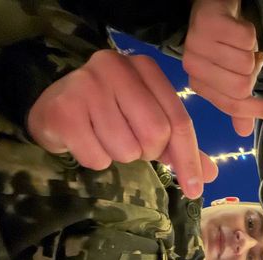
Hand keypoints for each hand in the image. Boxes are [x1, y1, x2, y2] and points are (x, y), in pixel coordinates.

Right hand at [27, 49, 216, 198]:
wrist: (52, 110)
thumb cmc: (108, 115)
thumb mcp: (146, 121)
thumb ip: (178, 145)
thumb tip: (210, 175)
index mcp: (144, 68)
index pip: (179, 121)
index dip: (189, 159)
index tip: (195, 189)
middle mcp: (116, 66)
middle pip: (156, 135)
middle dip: (147, 152)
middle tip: (129, 144)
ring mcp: (86, 84)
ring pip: (127, 149)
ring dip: (118, 156)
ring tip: (103, 138)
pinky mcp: (63, 110)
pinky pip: (98, 158)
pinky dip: (95, 160)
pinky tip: (84, 142)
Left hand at [183, 0, 262, 135]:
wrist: (214, 7)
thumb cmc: (224, 44)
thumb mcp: (230, 75)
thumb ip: (238, 103)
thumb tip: (244, 133)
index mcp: (199, 83)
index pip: (232, 105)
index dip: (258, 109)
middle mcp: (193, 65)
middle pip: (241, 87)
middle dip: (254, 74)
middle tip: (251, 60)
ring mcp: (198, 43)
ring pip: (246, 63)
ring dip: (252, 51)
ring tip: (242, 44)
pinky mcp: (209, 22)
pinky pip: (247, 39)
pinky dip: (251, 34)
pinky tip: (240, 30)